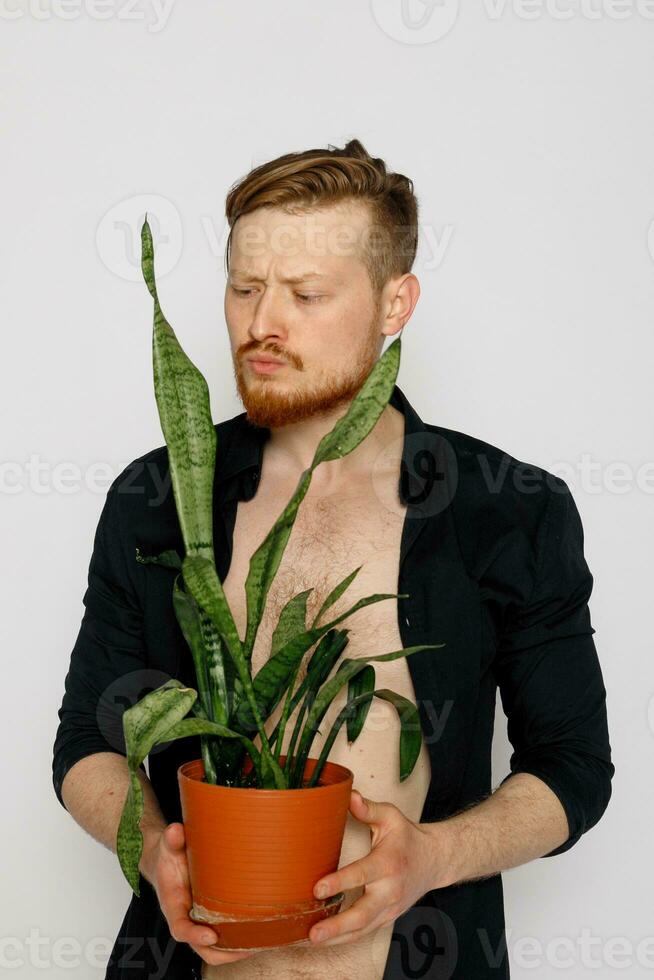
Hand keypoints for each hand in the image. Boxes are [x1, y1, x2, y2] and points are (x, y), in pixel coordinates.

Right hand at [141, 823, 255, 967]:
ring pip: (213, 948)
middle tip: (247, 948)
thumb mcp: (167, 846)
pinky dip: (236, 940)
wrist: (165, 861)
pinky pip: (221, 936)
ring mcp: (197, 920)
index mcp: (173, 905)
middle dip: (222, 952)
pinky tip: (256, 934)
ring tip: (257, 944)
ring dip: (233, 950)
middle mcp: (185, 918)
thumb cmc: (168, 856)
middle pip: (201, 948)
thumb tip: (176, 830)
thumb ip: (171, 840)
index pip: (180, 929)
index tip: (210, 935)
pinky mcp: (209, 916)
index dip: (194, 935)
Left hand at [308, 790, 443, 946]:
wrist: (434, 861)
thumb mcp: (391, 817)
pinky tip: (325, 940)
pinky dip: (344, 939)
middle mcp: (389, 890)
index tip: (318, 888)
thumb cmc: (408, 837)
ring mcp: (389, 908)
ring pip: (362, 930)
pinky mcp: (386, 918)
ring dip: (336, 938)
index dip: (340, 882)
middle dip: (336, 926)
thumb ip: (369, 809)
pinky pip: (364, 932)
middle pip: (362, 914)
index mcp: (388, 863)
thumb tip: (350, 796)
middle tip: (313, 932)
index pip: (362, 875)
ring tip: (311, 940)